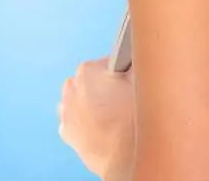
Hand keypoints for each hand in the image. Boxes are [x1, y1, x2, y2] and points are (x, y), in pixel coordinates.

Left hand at [58, 58, 135, 180]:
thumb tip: (139, 53)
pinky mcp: (67, 134)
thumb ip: (136, 60)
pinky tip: (106, 125)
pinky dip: (89, 120)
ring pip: (84, 98)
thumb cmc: (133, 118)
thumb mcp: (142, 77)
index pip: (110, 60)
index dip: (125, 70)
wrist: (126, 155)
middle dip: (109, 85)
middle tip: (126, 96)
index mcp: (87, 71)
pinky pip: (79, 118)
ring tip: (116, 113)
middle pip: (95, 79)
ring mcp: (66, 113)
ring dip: (97, 101)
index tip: (133, 80)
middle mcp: (71, 89)